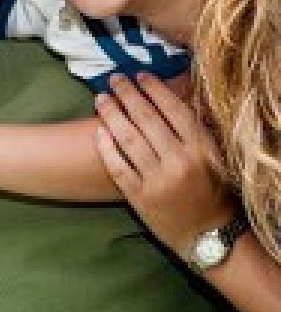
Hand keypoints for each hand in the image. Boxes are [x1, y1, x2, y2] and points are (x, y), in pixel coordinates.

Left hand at [94, 72, 235, 256]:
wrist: (207, 235)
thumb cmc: (211, 192)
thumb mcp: (214, 158)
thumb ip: (196, 131)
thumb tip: (176, 95)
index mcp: (201, 149)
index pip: (173, 109)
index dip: (154, 89)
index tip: (139, 75)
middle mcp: (179, 162)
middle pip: (146, 119)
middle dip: (127, 94)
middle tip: (113, 79)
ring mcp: (157, 180)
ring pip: (127, 139)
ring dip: (111, 114)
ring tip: (100, 98)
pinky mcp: (139, 196)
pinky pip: (117, 166)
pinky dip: (105, 147)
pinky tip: (97, 131)